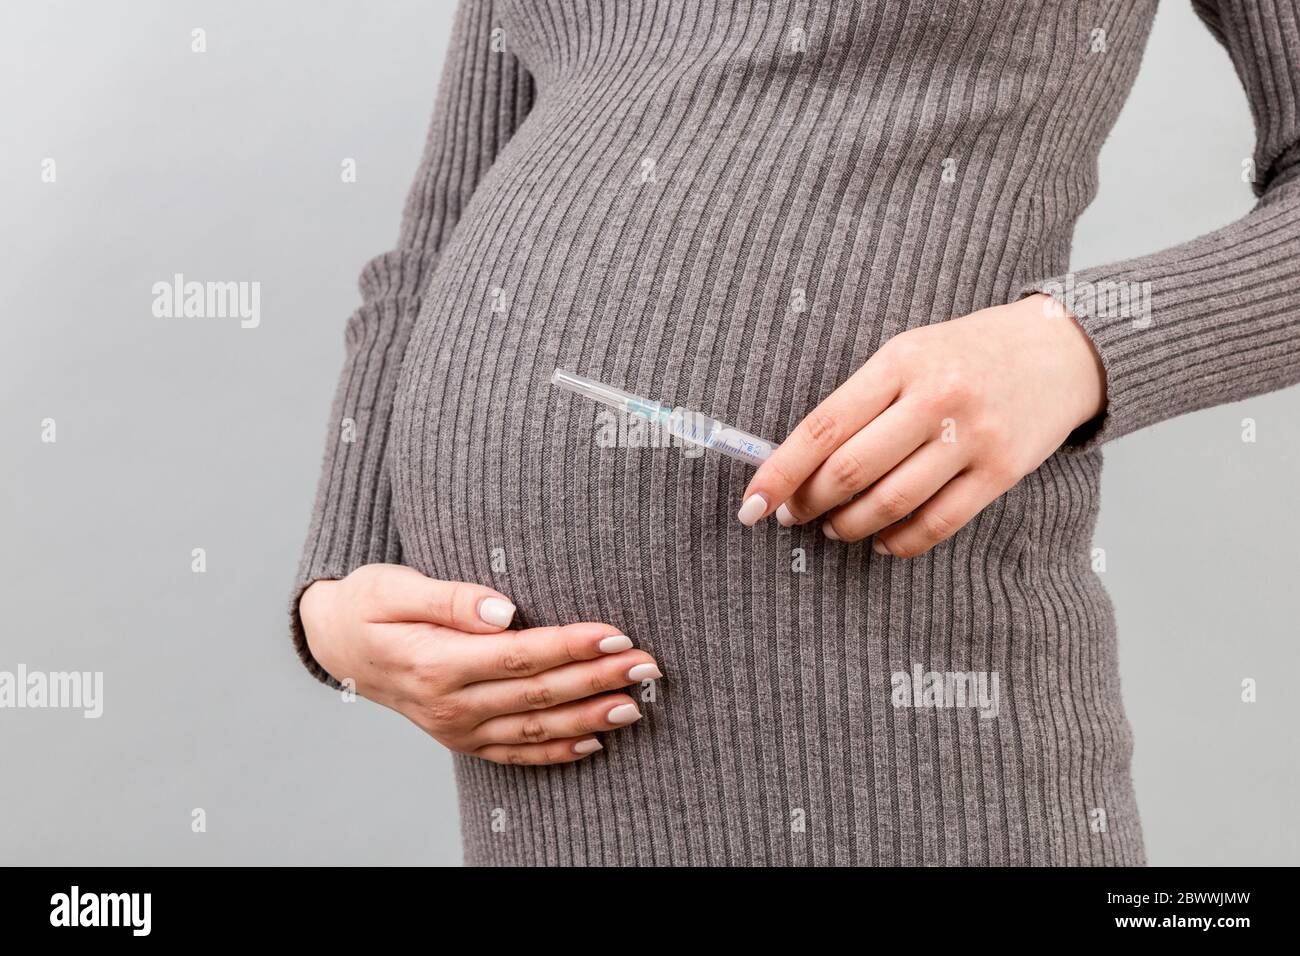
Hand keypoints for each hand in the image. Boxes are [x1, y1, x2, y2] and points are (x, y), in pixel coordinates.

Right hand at [299, 564, 660, 764]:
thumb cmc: (368, 603)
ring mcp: (456, 729)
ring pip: (535, 729)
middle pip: (537, 694)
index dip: (571, 646)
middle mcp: (449, 704)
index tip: (615, 634)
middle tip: (647, 665)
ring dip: (590, 718)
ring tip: (637, 705)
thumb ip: (449, 597)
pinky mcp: (461, 739)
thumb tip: (502, 608)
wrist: (336, 642)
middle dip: (597, 680)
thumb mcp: (394, 586)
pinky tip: (595, 742)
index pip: (519, 655)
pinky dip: (558, 751)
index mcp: (435, 663)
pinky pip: (516, 753)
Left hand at [737, 294, 1105, 556]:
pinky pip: (937, 523)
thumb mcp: (907, 353)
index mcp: (900, 361)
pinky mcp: (1001, 472)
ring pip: (890, 503)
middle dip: (809, 503)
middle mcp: (936, 397)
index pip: (823, 427)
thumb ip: (859, 403)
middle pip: (851, 470)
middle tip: (793, 514)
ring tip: (834, 527)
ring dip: (848, 526)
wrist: (1058, 349)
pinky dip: (899, 541)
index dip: (779, 471)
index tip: (751, 502)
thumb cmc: (964, 354)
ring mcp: (972, 437)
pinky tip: (881, 540)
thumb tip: (797, 464)